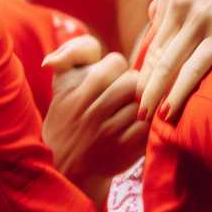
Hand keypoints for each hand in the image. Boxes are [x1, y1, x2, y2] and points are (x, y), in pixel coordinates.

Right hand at [41, 35, 147, 195]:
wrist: (64, 162)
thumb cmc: (69, 113)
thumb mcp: (61, 80)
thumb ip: (73, 52)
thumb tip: (80, 49)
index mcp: (75, 88)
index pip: (115, 63)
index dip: (118, 69)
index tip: (111, 79)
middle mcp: (90, 109)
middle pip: (133, 82)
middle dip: (135, 85)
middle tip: (128, 95)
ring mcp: (108, 131)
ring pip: (144, 103)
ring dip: (144, 104)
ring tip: (133, 109)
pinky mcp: (124, 150)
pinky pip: (150, 127)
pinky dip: (150, 124)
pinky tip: (139, 125)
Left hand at [137, 0, 211, 122]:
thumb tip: (153, 17)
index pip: (154, 34)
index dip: (145, 63)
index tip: (138, 84)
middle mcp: (180, 2)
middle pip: (156, 52)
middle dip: (143, 82)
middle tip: (133, 106)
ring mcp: (200, 19)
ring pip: (169, 64)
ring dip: (155, 92)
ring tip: (145, 114)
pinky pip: (193, 70)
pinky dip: (179, 92)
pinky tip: (170, 109)